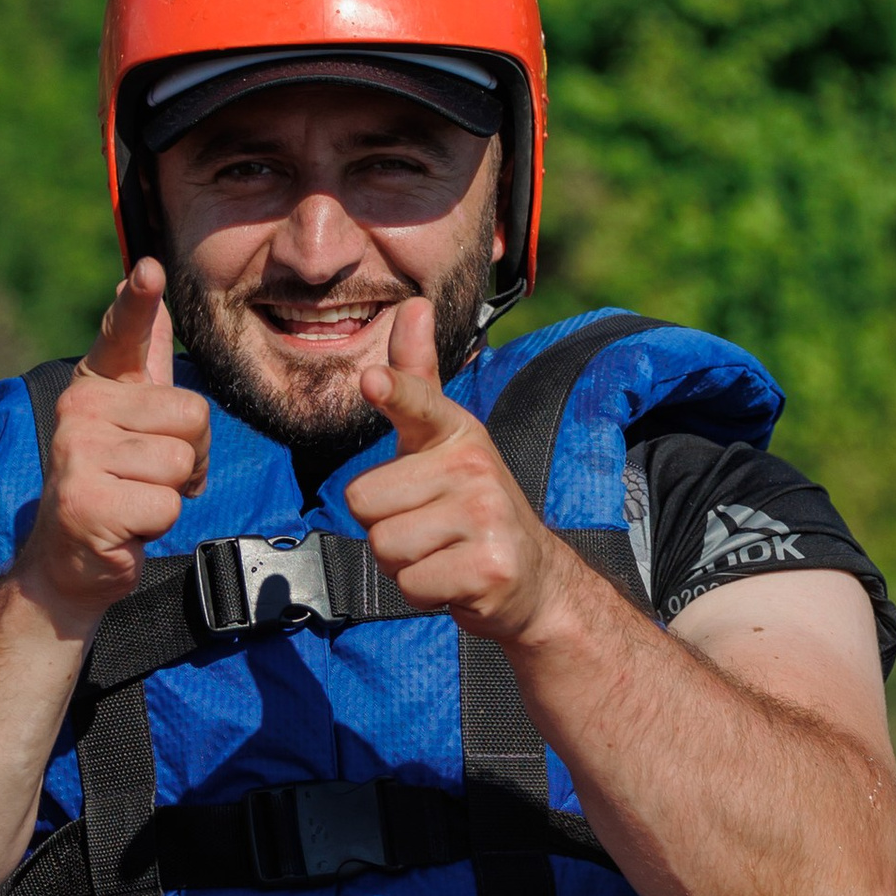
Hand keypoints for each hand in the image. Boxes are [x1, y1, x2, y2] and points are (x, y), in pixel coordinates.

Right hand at [12, 262, 210, 628]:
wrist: (70, 561)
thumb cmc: (115, 483)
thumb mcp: (131, 416)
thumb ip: (143, 355)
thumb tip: (146, 273)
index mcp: (96, 384)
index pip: (122, 333)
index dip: (137, 302)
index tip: (148, 269)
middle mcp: (79, 409)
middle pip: (191, 413)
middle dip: (191, 456)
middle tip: (150, 478)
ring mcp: (77, 453)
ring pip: (181, 461)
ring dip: (173, 492)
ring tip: (138, 499)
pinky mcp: (86, 501)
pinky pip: (166, 503)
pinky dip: (158, 524)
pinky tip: (127, 525)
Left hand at [343, 299, 565, 639]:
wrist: (532, 578)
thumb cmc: (470, 506)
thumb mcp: (444, 441)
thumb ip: (417, 380)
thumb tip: (414, 303)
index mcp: (456, 433)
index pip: (420, 405)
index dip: (395, 392)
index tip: (372, 381)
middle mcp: (475, 466)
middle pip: (364, 500)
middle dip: (384, 525)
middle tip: (428, 528)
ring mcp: (486, 518)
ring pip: (384, 546)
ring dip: (402, 561)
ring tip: (441, 552)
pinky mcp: (489, 568)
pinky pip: (410, 584)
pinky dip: (423, 592)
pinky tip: (454, 579)